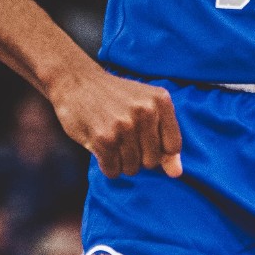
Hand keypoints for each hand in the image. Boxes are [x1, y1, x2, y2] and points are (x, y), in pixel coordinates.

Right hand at [47, 58, 182, 178]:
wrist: (77, 81)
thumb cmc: (115, 97)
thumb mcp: (146, 107)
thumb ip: (165, 138)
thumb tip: (177, 173)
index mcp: (161, 101)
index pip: (173, 147)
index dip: (158, 151)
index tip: (143, 139)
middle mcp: (146, 112)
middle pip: (152, 162)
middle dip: (138, 158)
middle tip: (124, 138)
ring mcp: (125, 125)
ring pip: (132, 169)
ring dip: (121, 162)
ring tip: (112, 141)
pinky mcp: (104, 138)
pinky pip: (113, 171)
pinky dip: (107, 166)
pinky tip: (101, 147)